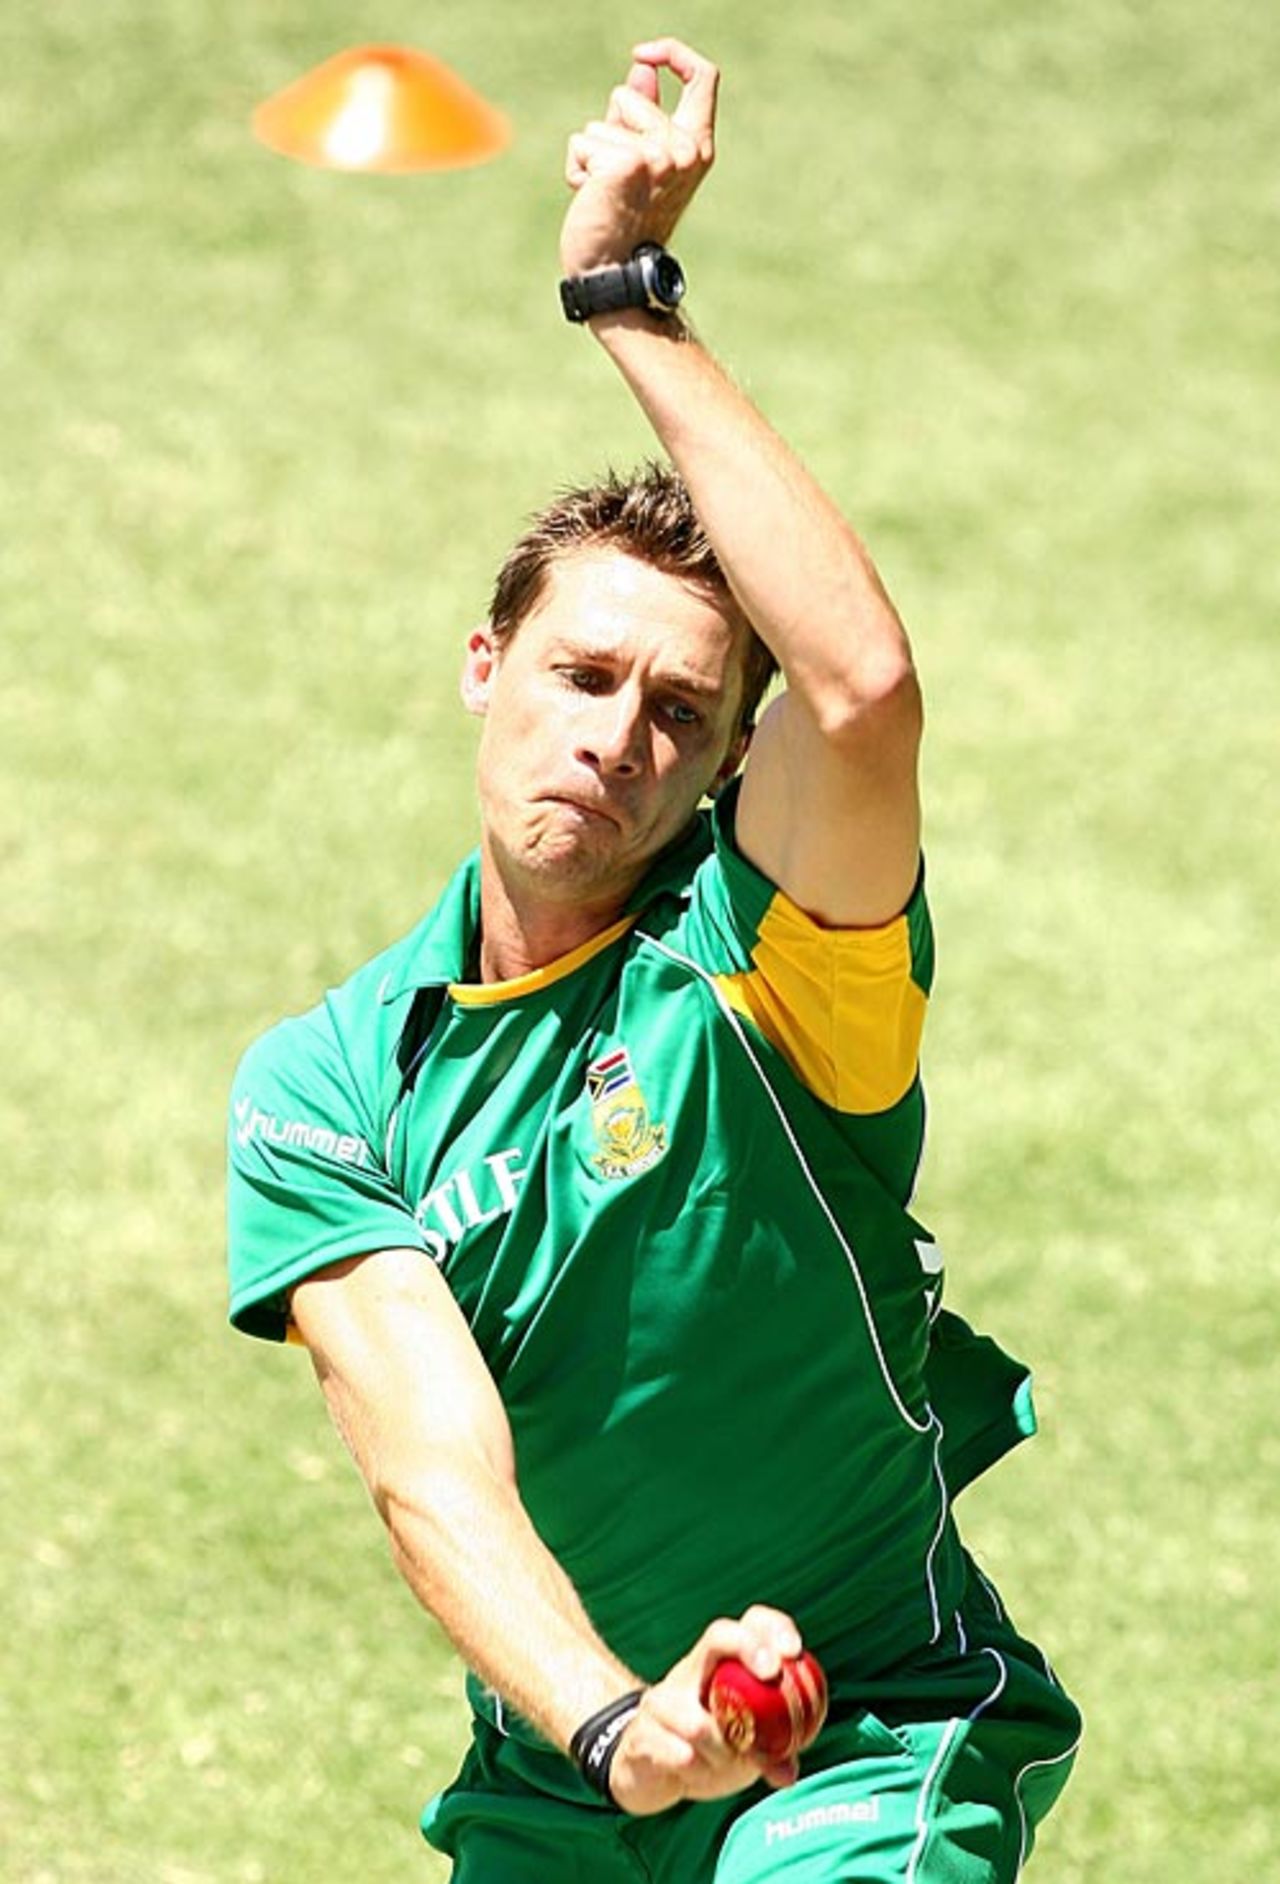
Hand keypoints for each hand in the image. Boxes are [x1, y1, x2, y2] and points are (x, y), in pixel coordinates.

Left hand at [560, 37, 718, 277]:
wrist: (616, 274)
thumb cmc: (627, 222)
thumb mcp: (645, 161)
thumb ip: (646, 113)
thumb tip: (642, 66)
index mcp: (698, 146)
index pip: (704, 76)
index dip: (674, 54)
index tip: (644, 57)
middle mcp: (686, 149)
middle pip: (627, 95)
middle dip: (609, 129)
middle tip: (619, 181)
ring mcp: (658, 156)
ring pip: (598, 124)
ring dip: (591, 157)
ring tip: (606, 195)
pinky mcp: (625, 163)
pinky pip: (581, 144)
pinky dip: (577, 170)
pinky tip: (592, 200)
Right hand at [607, 1605, 803, 1816]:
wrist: (646, 1773)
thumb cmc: (705, 1752)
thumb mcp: (742, 1750)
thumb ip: (769, 1755)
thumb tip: (790, 1771)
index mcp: (722, 1669)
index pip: (750, 1625)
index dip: (773, 1629)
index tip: (793, 1652)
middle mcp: (692, 1671)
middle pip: (720, 1635)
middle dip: (750, 1647)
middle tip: (771, 1673)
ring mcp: (663, 1698)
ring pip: (699, 1720)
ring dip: (720, 1753)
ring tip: (722, 1765)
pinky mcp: (641, 1732)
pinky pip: (672, 1750)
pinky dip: (690, 1765)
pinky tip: (691, 1770)